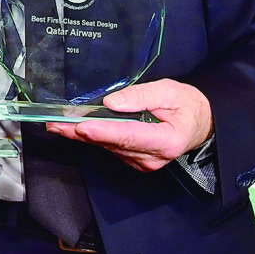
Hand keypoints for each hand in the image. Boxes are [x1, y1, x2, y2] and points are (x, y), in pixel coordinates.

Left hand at [47, 79, 213, 171]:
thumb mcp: (168, 90)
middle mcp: (151, 157)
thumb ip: (140, 96)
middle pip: (112, 144)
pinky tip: (74, 129)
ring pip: (107, 147)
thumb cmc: (185, 104)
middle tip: (56, 124)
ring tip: (58, 124)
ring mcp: (142, 162)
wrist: (198, 122)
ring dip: (82, 135)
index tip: (82, 128)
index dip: (103, 132)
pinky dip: (93, 137)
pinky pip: (110, 148)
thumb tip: (111, 103)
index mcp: (165, 140)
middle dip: (82, 133)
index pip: (129, 136)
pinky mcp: (134, 160)